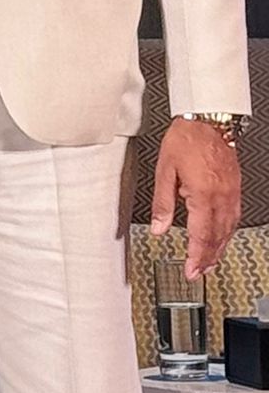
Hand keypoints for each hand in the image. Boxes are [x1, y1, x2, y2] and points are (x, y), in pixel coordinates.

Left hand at [151, 117, 241, 278]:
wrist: (208, 120)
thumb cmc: (185, 140)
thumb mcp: (164, 171)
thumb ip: (162, 203)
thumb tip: (157, 227)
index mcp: (203, 195)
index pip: (201, 235)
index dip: (196, 256)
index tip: (190, 271)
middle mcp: (221, 197)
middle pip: (217, 237)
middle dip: (208, 258)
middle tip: (198, 272)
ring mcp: (231, 193)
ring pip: (228, 229)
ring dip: (218, 248)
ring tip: (209, 261)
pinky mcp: (235, 188)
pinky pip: (233, 217)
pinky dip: (226, 232)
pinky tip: (220, 236)